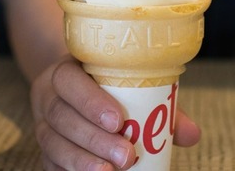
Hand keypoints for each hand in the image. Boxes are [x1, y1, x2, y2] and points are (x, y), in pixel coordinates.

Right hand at [31, 55, 201, 169]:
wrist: (74, 89)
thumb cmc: (110, 86)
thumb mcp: (132, 85)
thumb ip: (161, 106)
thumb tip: (192, 134)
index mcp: (66, 71)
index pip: (69, 81)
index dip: (91, 102)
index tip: (119, 121)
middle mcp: (47, 96)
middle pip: (62, 117)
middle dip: (94, 139)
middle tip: (126, 156)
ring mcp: (42, 124)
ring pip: (53, 143)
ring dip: (82, 161)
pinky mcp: (44, 149)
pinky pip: (50, 163)